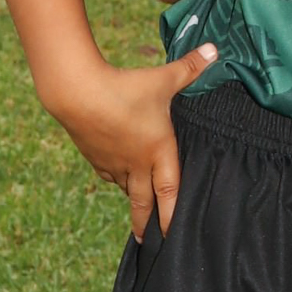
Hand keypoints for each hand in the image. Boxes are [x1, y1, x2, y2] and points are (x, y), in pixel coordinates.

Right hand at [46, 42, 217, 236]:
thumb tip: (214, 49)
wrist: (77, 93)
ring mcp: (113, 162)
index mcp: (158, 151)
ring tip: (139, 211)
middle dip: (148, 223)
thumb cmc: (125, 88)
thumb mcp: (163, 79)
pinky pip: (108, 174)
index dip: (174, 216)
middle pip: (144, 202)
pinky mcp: (94, 156)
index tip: (174, 235)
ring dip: (133, 198)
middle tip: (150, 242)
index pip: (170, 192)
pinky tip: (116, 177)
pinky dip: (115, 178)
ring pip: (125, 187)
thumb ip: (190, 68)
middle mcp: (136, 163)